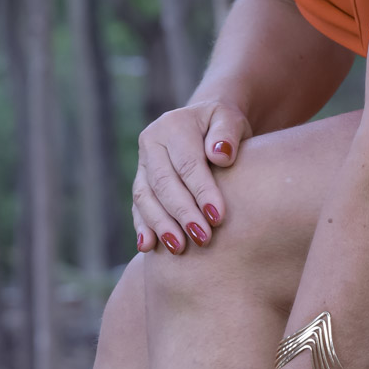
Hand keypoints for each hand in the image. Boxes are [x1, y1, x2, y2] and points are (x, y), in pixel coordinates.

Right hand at [131, 100, 250, 254]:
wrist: (205, 124)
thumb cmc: (223, 126)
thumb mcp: (231, 120)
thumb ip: (227, 133)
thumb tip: (220, 155)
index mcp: (173, 125)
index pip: (188, 164)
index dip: (202, 192)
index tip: (218, 217)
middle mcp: (151, 142)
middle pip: (164, 183)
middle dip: (183, 214)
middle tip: (202, 239)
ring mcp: (142, 163)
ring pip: (146, 197)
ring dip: (161, 225)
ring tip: (179, 248)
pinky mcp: (140, 182)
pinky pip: (137, 206)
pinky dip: (143, 227)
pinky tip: (148, 247)